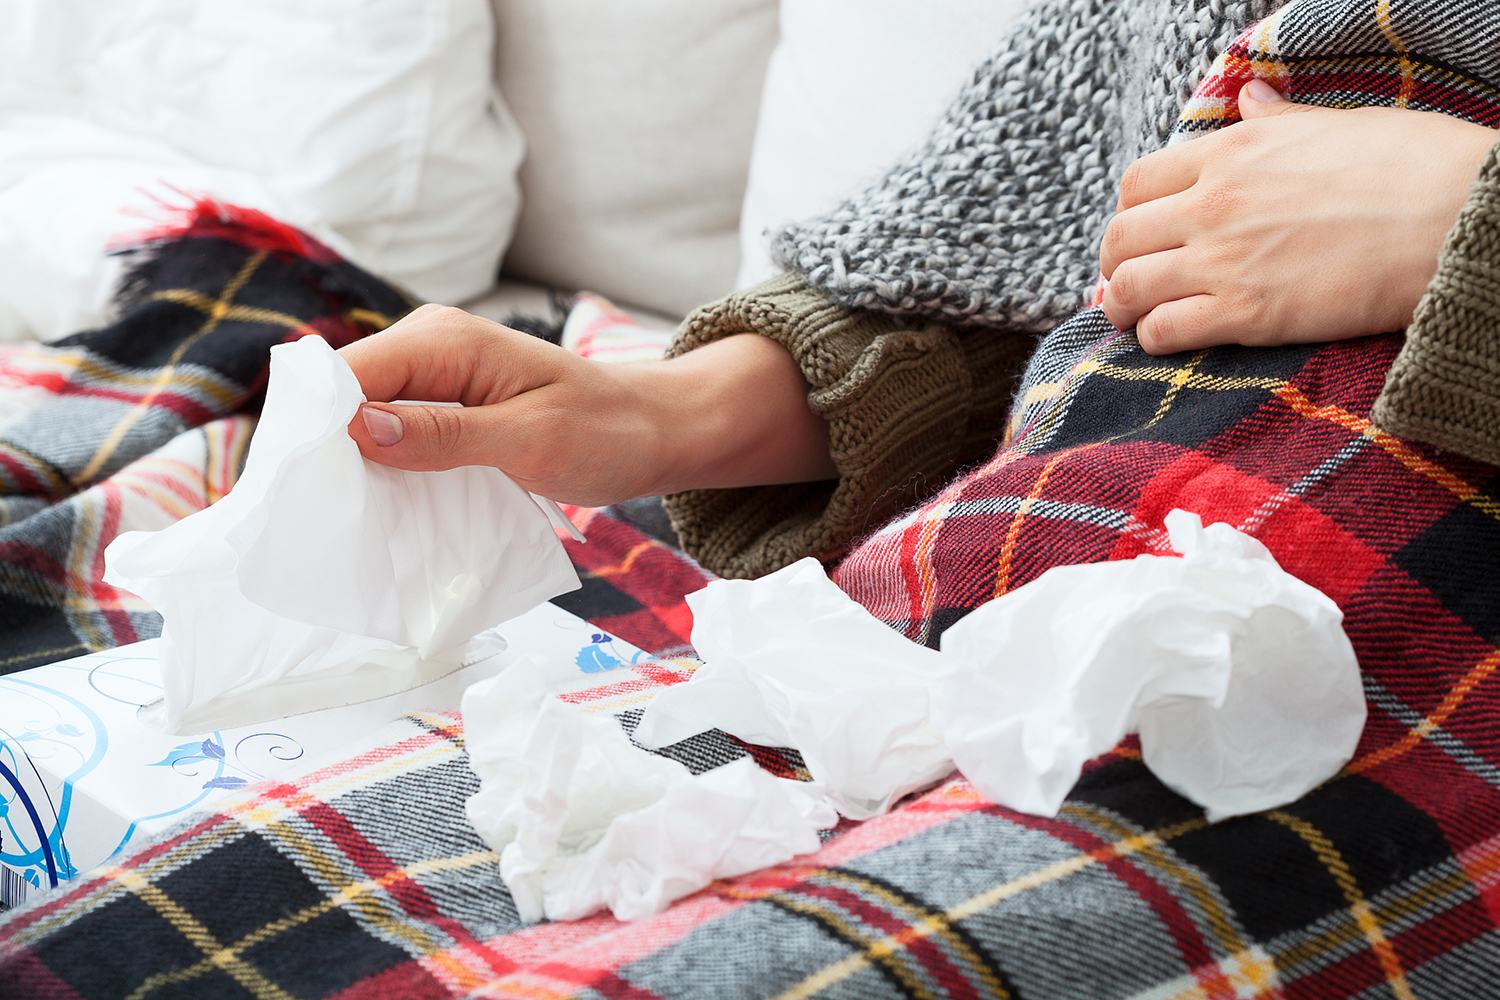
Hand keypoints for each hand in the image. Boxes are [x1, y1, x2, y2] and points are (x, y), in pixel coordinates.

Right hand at [338, 304, 834, 504]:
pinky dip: (385, 466)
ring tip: (342, 520)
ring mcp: (435, 376)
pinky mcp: (446, 406)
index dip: (317, 429)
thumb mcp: (529, 441)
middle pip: (344, 394)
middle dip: (328, 449)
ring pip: (364, 416)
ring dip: (354, 463)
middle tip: (317, 517)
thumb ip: (445, 436)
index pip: (347, 375)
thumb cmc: (605, 433)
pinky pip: (394, 431)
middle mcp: (429, 346)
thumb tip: (359, 430)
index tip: (304, 491)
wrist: (655, 432)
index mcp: (444, 340)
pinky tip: (381, 507)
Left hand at [1100, 79, 1497, 353]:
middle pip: (1120, 238)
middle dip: (1115, 262)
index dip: (1130, 213)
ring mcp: (1223, 259)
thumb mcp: (1337, 124)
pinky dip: (1153, 339)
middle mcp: (1214, 203)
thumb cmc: (1412, 166)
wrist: (1458, 217)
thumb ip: (1280, 121)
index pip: (1138, 183)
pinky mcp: (1245, 313)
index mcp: (1233, 151)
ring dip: (1121, 306)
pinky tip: (1167, 338)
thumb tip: (1250, 100)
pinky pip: (1163, 331)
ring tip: (1133, 316)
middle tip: (1128, 281)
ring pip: (1126, 288)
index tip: (1141, 233)